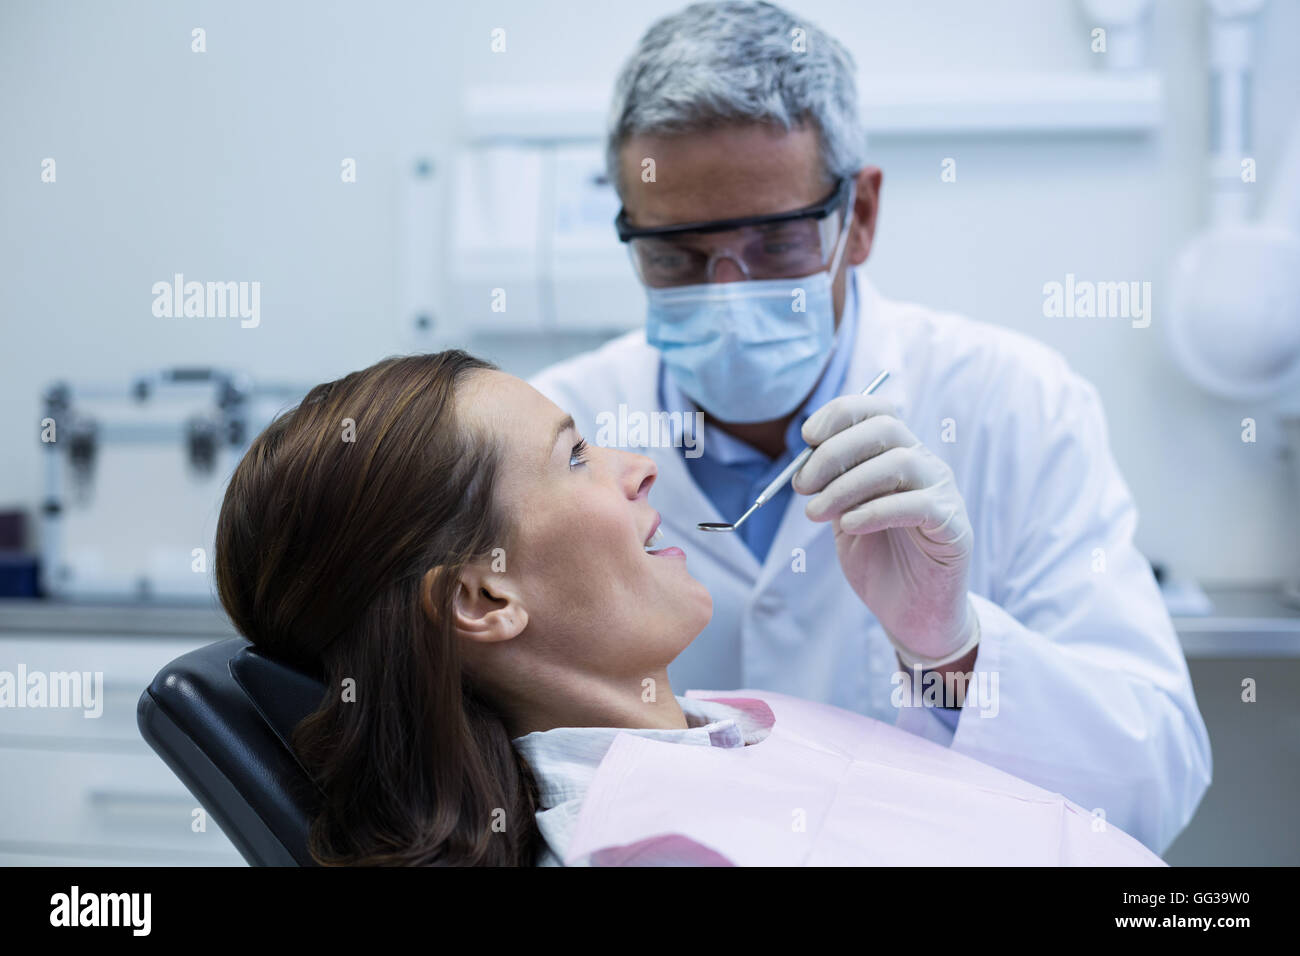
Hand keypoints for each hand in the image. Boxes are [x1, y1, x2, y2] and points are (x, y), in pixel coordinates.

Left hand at [792, 394, 977, 663]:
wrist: (910, 613)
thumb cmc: (877, 561)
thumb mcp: (842, 516)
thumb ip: (830, 486)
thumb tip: (802, 460)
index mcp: (897, 456)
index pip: (877, 411)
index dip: (841, 414)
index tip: (806, 436)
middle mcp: (924, 466)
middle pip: (885, 429)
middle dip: (835, 451)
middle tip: (803, 485)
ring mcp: (942, 493)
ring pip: (900, 462)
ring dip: (847, 484)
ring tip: (817, 513)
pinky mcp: (954, 526)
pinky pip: (918, 504)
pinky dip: (875, 510)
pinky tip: (848, 527)